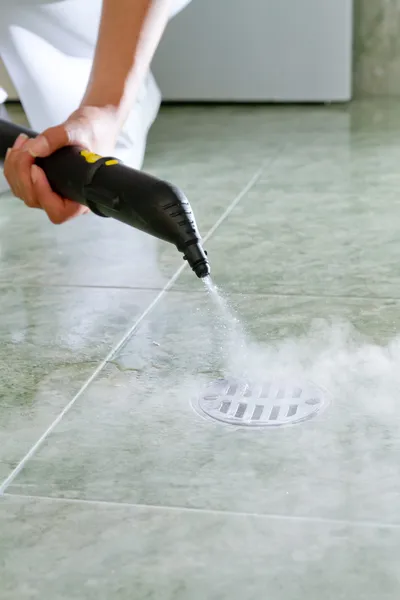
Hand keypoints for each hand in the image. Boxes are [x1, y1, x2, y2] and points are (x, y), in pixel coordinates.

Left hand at [4, 106, 120, 223]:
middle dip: (23, 173)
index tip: (37, 169)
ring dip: (16, 168)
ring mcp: (54, 193)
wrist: (93, 128)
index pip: (58, 211)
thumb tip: (34, 148)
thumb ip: (57, 138)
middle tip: (27, 148)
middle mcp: (68, 199)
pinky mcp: (44, 185)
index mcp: (83, 196)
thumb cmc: (94, 134)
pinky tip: (20, 149)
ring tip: (24, 144)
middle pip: (35, 200)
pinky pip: (21, 185)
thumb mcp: (78, 130)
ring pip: (24, 193)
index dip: (43, 193)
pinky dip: (14, 167)